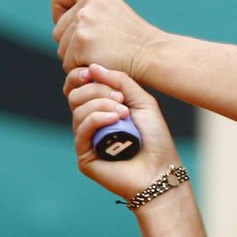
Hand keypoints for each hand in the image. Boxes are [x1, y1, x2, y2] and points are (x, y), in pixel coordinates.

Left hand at [51, 0, 158, 78]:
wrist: (152, 55)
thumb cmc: (136, 40)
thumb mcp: (114, 11)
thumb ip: (90, 9)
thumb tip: (66, 18)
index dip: (59, 13)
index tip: (70, 24)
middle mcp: (88, 2)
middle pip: (58, 29)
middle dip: (71, 42)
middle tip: (98, 47)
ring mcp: (84, 22)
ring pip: (62, 48)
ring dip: (77, 57)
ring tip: (102, 55)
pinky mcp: (81, 43)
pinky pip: (68, 63)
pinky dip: (82, 69)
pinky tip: (101, 63)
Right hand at [66, 63, 179, 199]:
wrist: (160, 169)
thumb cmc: (155, 137)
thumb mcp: (142, 101)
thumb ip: (120, 82)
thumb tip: (92, 67)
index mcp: (102, 108)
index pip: (79, 87)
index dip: (81, 76)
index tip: (92, 71)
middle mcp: (91, 122)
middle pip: (76, 95)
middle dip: (98, 90)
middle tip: (122, 100)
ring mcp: (87, 139)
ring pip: (78, 110)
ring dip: (102, 105)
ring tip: (124, 113)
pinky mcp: (84, 155)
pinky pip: (82, 128)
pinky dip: (97, 118)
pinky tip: (115, 119)